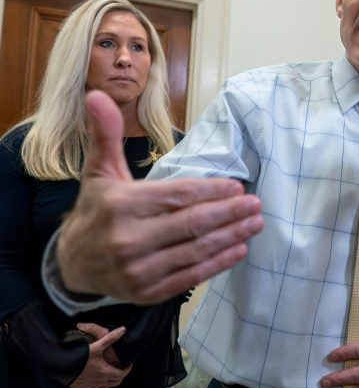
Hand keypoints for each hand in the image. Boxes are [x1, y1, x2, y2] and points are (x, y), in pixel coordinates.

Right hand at [57, 90, 264, 303]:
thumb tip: (97, 94)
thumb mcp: (99, 171)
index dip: (211, 191)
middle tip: (256, 203)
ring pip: (196, 251)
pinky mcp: (148, 292)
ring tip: (255, 223)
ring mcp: (138, 270)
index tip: (237, 186)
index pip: (177, 196)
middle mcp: (129, 240)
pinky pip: (191, 276)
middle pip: (192, 224)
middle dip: (229, 213)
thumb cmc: (97, 209)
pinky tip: (239, 249)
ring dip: (231, 237)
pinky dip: (218, 263)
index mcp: (120, 205)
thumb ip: (104, 134)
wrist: (73, 263)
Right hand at [68, 325, 131, 387]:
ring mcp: (90, 387)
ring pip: (105, 387)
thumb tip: (123, 329)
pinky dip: (98, 385)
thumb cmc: (80, 356)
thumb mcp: (97, 346)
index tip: (128, 363)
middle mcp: (99, 382)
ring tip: (110, 372)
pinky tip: (96, 378)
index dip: (127, 369)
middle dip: (120, 375)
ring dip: (109, 381)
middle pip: (115, 382)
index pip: (122, 374)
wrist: (61, 366)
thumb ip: (111, 338)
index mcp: (105, 372)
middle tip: (121, 367)